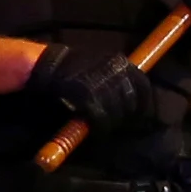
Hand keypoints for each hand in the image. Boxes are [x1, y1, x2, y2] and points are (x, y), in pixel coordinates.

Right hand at [25, 40, 148, 133]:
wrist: (46, 65)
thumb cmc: (74, 67)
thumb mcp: (102, 66)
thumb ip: (119, 79)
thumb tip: (134, 98)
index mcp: (121, 64)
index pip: (143, 87)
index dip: (142, 104)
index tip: (137, 114)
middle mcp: (115, 72)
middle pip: (131, 102)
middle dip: (124, 115)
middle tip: (114, 120)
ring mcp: (102, 85)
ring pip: (117, 112)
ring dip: (111, 122)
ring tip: (102, 124)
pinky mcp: (88, 98)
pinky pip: (100, 118)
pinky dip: (99, 126)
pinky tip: (94, 127)